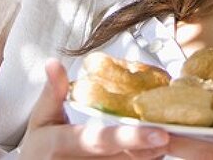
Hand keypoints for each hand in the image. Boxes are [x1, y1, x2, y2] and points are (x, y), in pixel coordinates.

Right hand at [17, 59, 170, 158]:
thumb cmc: (39, 144)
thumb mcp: (41, 117)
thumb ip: (52, 91)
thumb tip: (53, 61)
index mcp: (62, 144)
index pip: (101, 140)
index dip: (131, 137)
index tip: (160, 133)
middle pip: (124, 157)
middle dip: (150, 146)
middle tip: (172, 132)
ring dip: (151, 154)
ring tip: (168, 137)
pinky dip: (143, 159)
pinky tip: (154, 148)